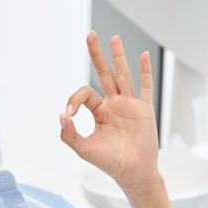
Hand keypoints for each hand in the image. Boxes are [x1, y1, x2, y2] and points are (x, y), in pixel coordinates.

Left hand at [59, 31, 159, 189]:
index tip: (70, 114)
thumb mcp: (84, 149)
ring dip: (118, 56)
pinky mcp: (145, 109)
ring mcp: (130, 105)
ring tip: (113, 38)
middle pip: (104, 74)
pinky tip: (143, 55)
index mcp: (99, 112)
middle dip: (97, 55)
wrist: (132, 172)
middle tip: (90, 35)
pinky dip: (145, 71)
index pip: (85, 94)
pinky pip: (145, 87)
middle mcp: (114, 105)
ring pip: (123, 75)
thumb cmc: (109, 162)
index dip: (74, 99)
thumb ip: (69, 134)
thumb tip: (61, 115)